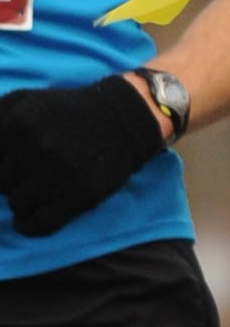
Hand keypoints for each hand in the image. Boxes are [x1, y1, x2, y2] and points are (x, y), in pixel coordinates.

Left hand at [0, 75, 165, 236]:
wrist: (121, 121)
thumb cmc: (65, 111)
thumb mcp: (24, 100)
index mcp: (20, 122)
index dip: (2, 162)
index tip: (14, 162)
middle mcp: (38, 147)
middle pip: (1, 183)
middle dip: (11, 181)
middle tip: (29, 175)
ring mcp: (60, 173)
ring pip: (17, 204)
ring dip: (23, 201)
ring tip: (38, 191)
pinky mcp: (80, 196)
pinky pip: (39, 225)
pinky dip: (29, 226)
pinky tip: (31, 219)